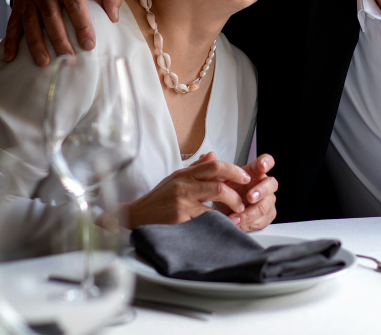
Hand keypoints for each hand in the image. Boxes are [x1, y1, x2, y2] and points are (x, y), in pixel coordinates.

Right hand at [3, 0, 122, 65]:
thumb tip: (114, 17)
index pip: (75, 6)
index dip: (82, 26)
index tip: (89, 46)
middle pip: (52, 17)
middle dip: (59, 40)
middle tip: (68, 60)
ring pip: (31, 22)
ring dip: (35, 44)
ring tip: (44, 63)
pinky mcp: (18, 3)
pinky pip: (12, 23)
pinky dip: (10, 41)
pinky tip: (10, 58)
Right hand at [122, 153, 251, 227]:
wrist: (135, 217)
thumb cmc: (158, 200)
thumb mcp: (175, 179)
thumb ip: (195, 168)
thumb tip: (213, 155)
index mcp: (184, 174)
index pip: (214, 165)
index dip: (233, 170)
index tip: (244, 177)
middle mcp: (184, 184)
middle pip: (218, 181)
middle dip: (236, 191)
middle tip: (243, 200)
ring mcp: (182, 200)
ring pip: (215, 198)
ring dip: (231, 206)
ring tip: (236, 213)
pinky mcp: (180, 217)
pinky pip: (206, 217)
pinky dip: (218, 221)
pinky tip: (223, 225)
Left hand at [218, 154, 277, 231]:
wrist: (224, 210)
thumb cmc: (225, 192)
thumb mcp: (218, 180)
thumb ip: (213, 169)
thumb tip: (206, 155)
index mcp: (255, 172)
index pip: (267, 162)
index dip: (267, 163)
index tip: (261, 166)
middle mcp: (264, 185)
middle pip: (272, 184)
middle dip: (261, 191)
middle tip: (249, 197)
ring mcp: (267, 200)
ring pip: (265, 206)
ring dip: (250, 212)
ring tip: (235, 217)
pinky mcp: (266, 215)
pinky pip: (262, 220)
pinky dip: (248, 223)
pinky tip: (237, 223)